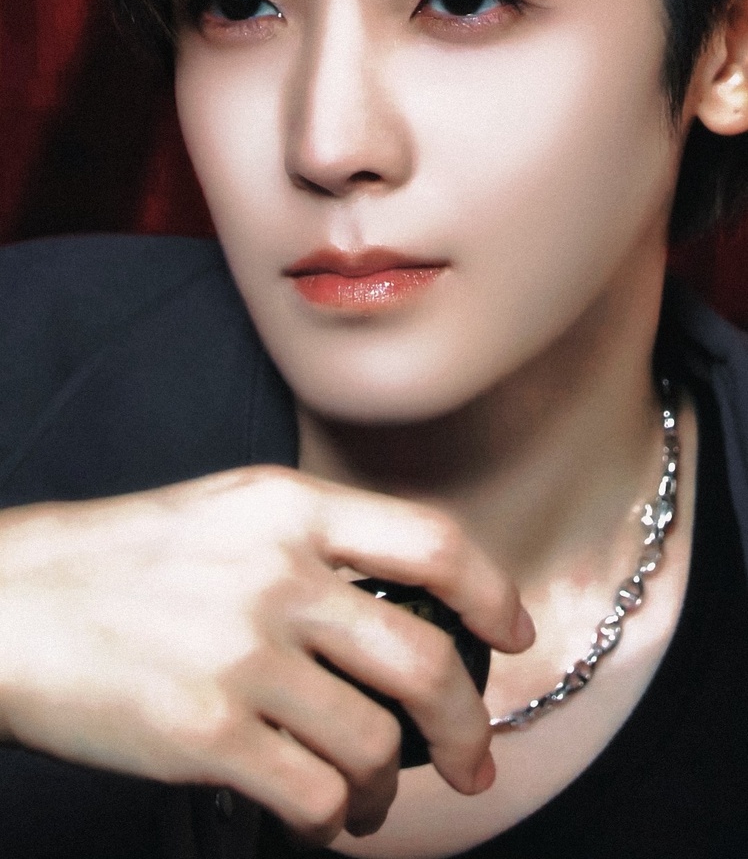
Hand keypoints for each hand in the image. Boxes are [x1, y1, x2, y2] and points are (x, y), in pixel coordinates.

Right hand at [0, 467, 532, 844]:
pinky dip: (334, 819)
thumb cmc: (116, 562)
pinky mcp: (206, 733)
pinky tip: (319, 814)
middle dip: (467, 726)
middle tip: (475, 760)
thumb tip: (401, 599)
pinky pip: (316, 796)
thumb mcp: (226, 513)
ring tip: (369, 796)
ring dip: (388, 787)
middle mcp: (276, 575)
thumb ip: (311, 541)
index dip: (492, 593)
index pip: (432, 541)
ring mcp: (243, 655)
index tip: (511, 634)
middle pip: (423, 659)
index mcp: (287, 509)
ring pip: (376, 744)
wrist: (10, 605)